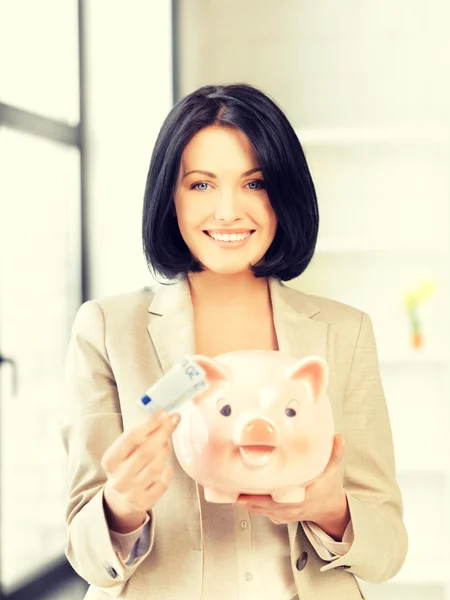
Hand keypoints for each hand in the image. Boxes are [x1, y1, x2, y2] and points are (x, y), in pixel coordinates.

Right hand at [102, 409, 180, 532]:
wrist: (120, 498)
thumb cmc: (126, 464)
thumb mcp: (124, 450)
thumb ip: (139, 435)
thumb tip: (163, 416)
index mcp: (110, 460)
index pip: (131, 438)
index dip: (150, 424)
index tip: (164, 413)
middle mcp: (118, 478)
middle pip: (146, 451)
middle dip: (163, 432)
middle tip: (174, 420)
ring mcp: (130, 493)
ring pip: (156, 466)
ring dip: (166, 450)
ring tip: (166, 442)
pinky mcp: (143, 503)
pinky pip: (163, 483)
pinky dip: (168, 471)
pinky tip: (166, 465)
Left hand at [235, 434, 348, 537]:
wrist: (328, 508)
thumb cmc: (328, 487)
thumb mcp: (333, 470)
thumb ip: (335, 453)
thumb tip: (338, 437)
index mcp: (304, 497)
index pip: (281, 499)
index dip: (263, 496)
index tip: (249, 486)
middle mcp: (291, 509)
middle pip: (263, 505)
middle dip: (246, 497)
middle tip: (229, 485)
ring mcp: (282, 514)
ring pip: (259, 510)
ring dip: (244, 501)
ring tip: (227, 488)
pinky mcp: (277, 516)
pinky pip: (260, 511)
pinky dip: (249, 503)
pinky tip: (236, 493)